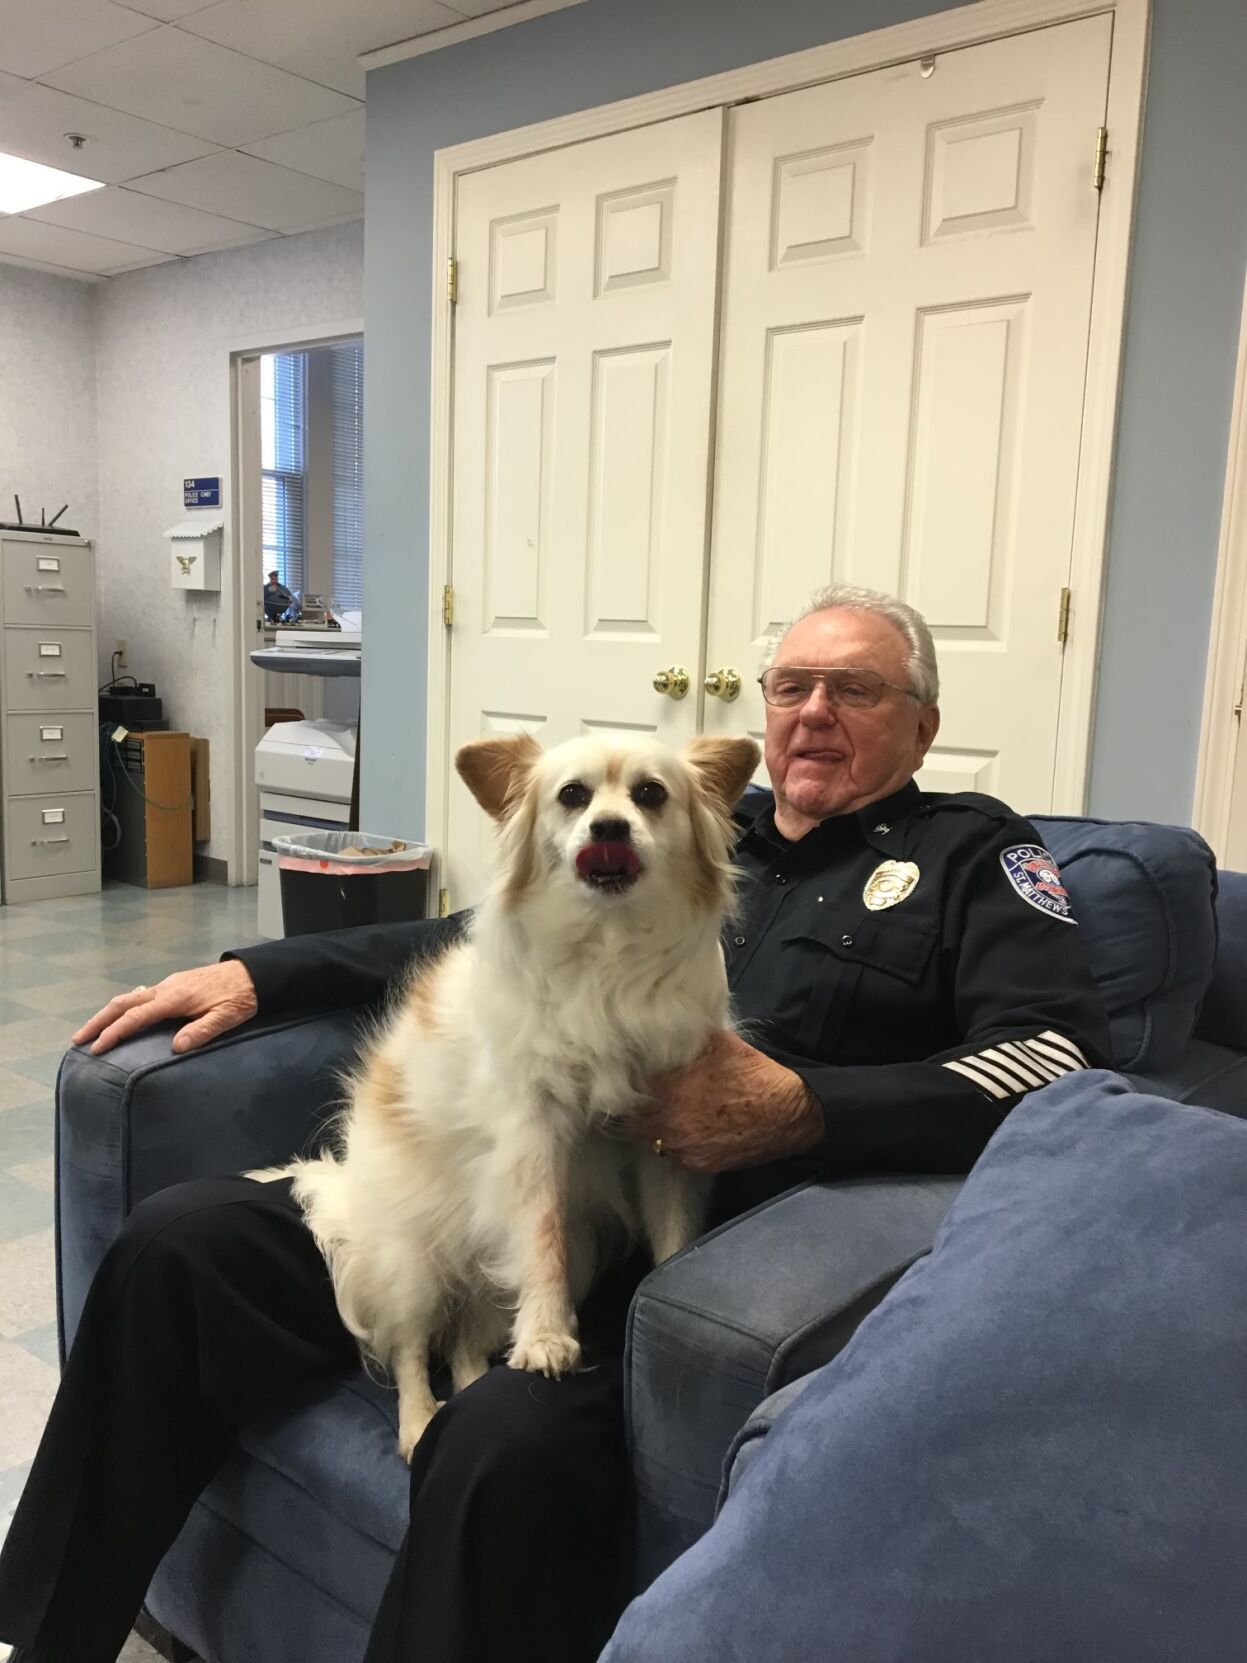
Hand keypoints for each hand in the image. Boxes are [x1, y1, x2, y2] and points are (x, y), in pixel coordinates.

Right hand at [71, 960, 258, 1055]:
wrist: (253, 973)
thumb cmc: (242, 997)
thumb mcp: (228, 1017)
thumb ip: (202, 1031)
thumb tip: (176, 1047)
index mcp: (176, 997)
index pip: (137, 1017)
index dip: (115, 1032)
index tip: (97, 1048)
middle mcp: (167, 987)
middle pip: (123, 1003)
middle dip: (99, 1020)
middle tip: (78, 1039)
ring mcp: (169, 984)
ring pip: (130, 997)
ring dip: (108, 1014)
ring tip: (92, 1031)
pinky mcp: (175, 984)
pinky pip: (141, 996)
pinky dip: (124, 1008)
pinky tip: (121, 1019)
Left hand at [632, 1030, 822, 1173]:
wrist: (789, 1113)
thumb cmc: (754, 1074)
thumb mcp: (721, 1043)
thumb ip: (687, 1039)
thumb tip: (664, 1029)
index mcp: (671, 1089)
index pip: (627, 1091)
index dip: (624, 1084)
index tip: (623, 1079)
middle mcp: (670, 1123)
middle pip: (630, 1121)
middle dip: (631, 1109)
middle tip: (634, 1099)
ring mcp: (683, 1148)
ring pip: (648, 1140)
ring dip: (649, 1128)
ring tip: (657, 1114)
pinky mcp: (698, 1164)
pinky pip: (672, 1154)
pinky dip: (672, 1142)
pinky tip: (681, 1129)